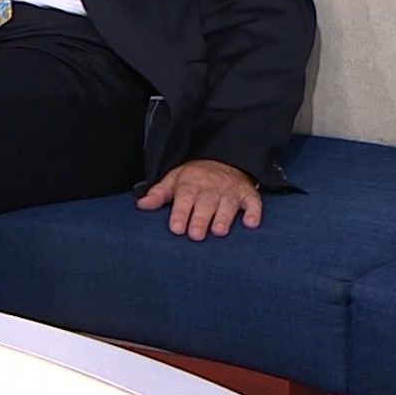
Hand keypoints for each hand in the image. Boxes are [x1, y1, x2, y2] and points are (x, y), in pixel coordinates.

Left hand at [135, 159, 262, 239]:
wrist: (223, 159)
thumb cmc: (194, 177)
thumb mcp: (173, 180)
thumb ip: (158, 194)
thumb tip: (141, 205)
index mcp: (190, 184)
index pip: (184, 198)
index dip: (180, 213)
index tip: (176, 228)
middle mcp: (211, 187)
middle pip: (206, 204)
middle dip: (200, 219)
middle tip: (195, 236)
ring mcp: (231, 190)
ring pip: (228, 204)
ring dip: (224, 217)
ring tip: (219, 232)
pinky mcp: (248, 193)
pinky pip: (253, 202)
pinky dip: (254, 212)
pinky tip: (251, 224)